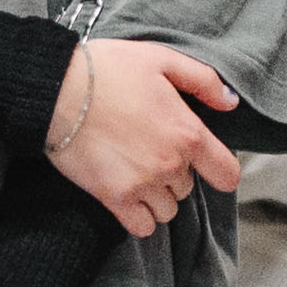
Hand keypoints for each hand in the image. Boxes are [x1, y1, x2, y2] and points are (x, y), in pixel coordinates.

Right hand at [45, 36, 244, 236]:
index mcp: (187, 132)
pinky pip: (142, 227)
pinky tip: (128, 199)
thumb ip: (203, 81)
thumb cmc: (107, 70)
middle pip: (188, 188)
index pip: (226, 173)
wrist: (57, 89)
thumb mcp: (161, 59)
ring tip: (137, 174)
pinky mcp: (113, 198)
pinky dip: (139, 218)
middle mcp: (170, 164)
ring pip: (167, 210)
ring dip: (158, 197)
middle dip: (175, 173)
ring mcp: (142, 185)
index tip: (208, 166)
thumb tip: (230, 103)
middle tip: (150, 150)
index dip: (221, 171)